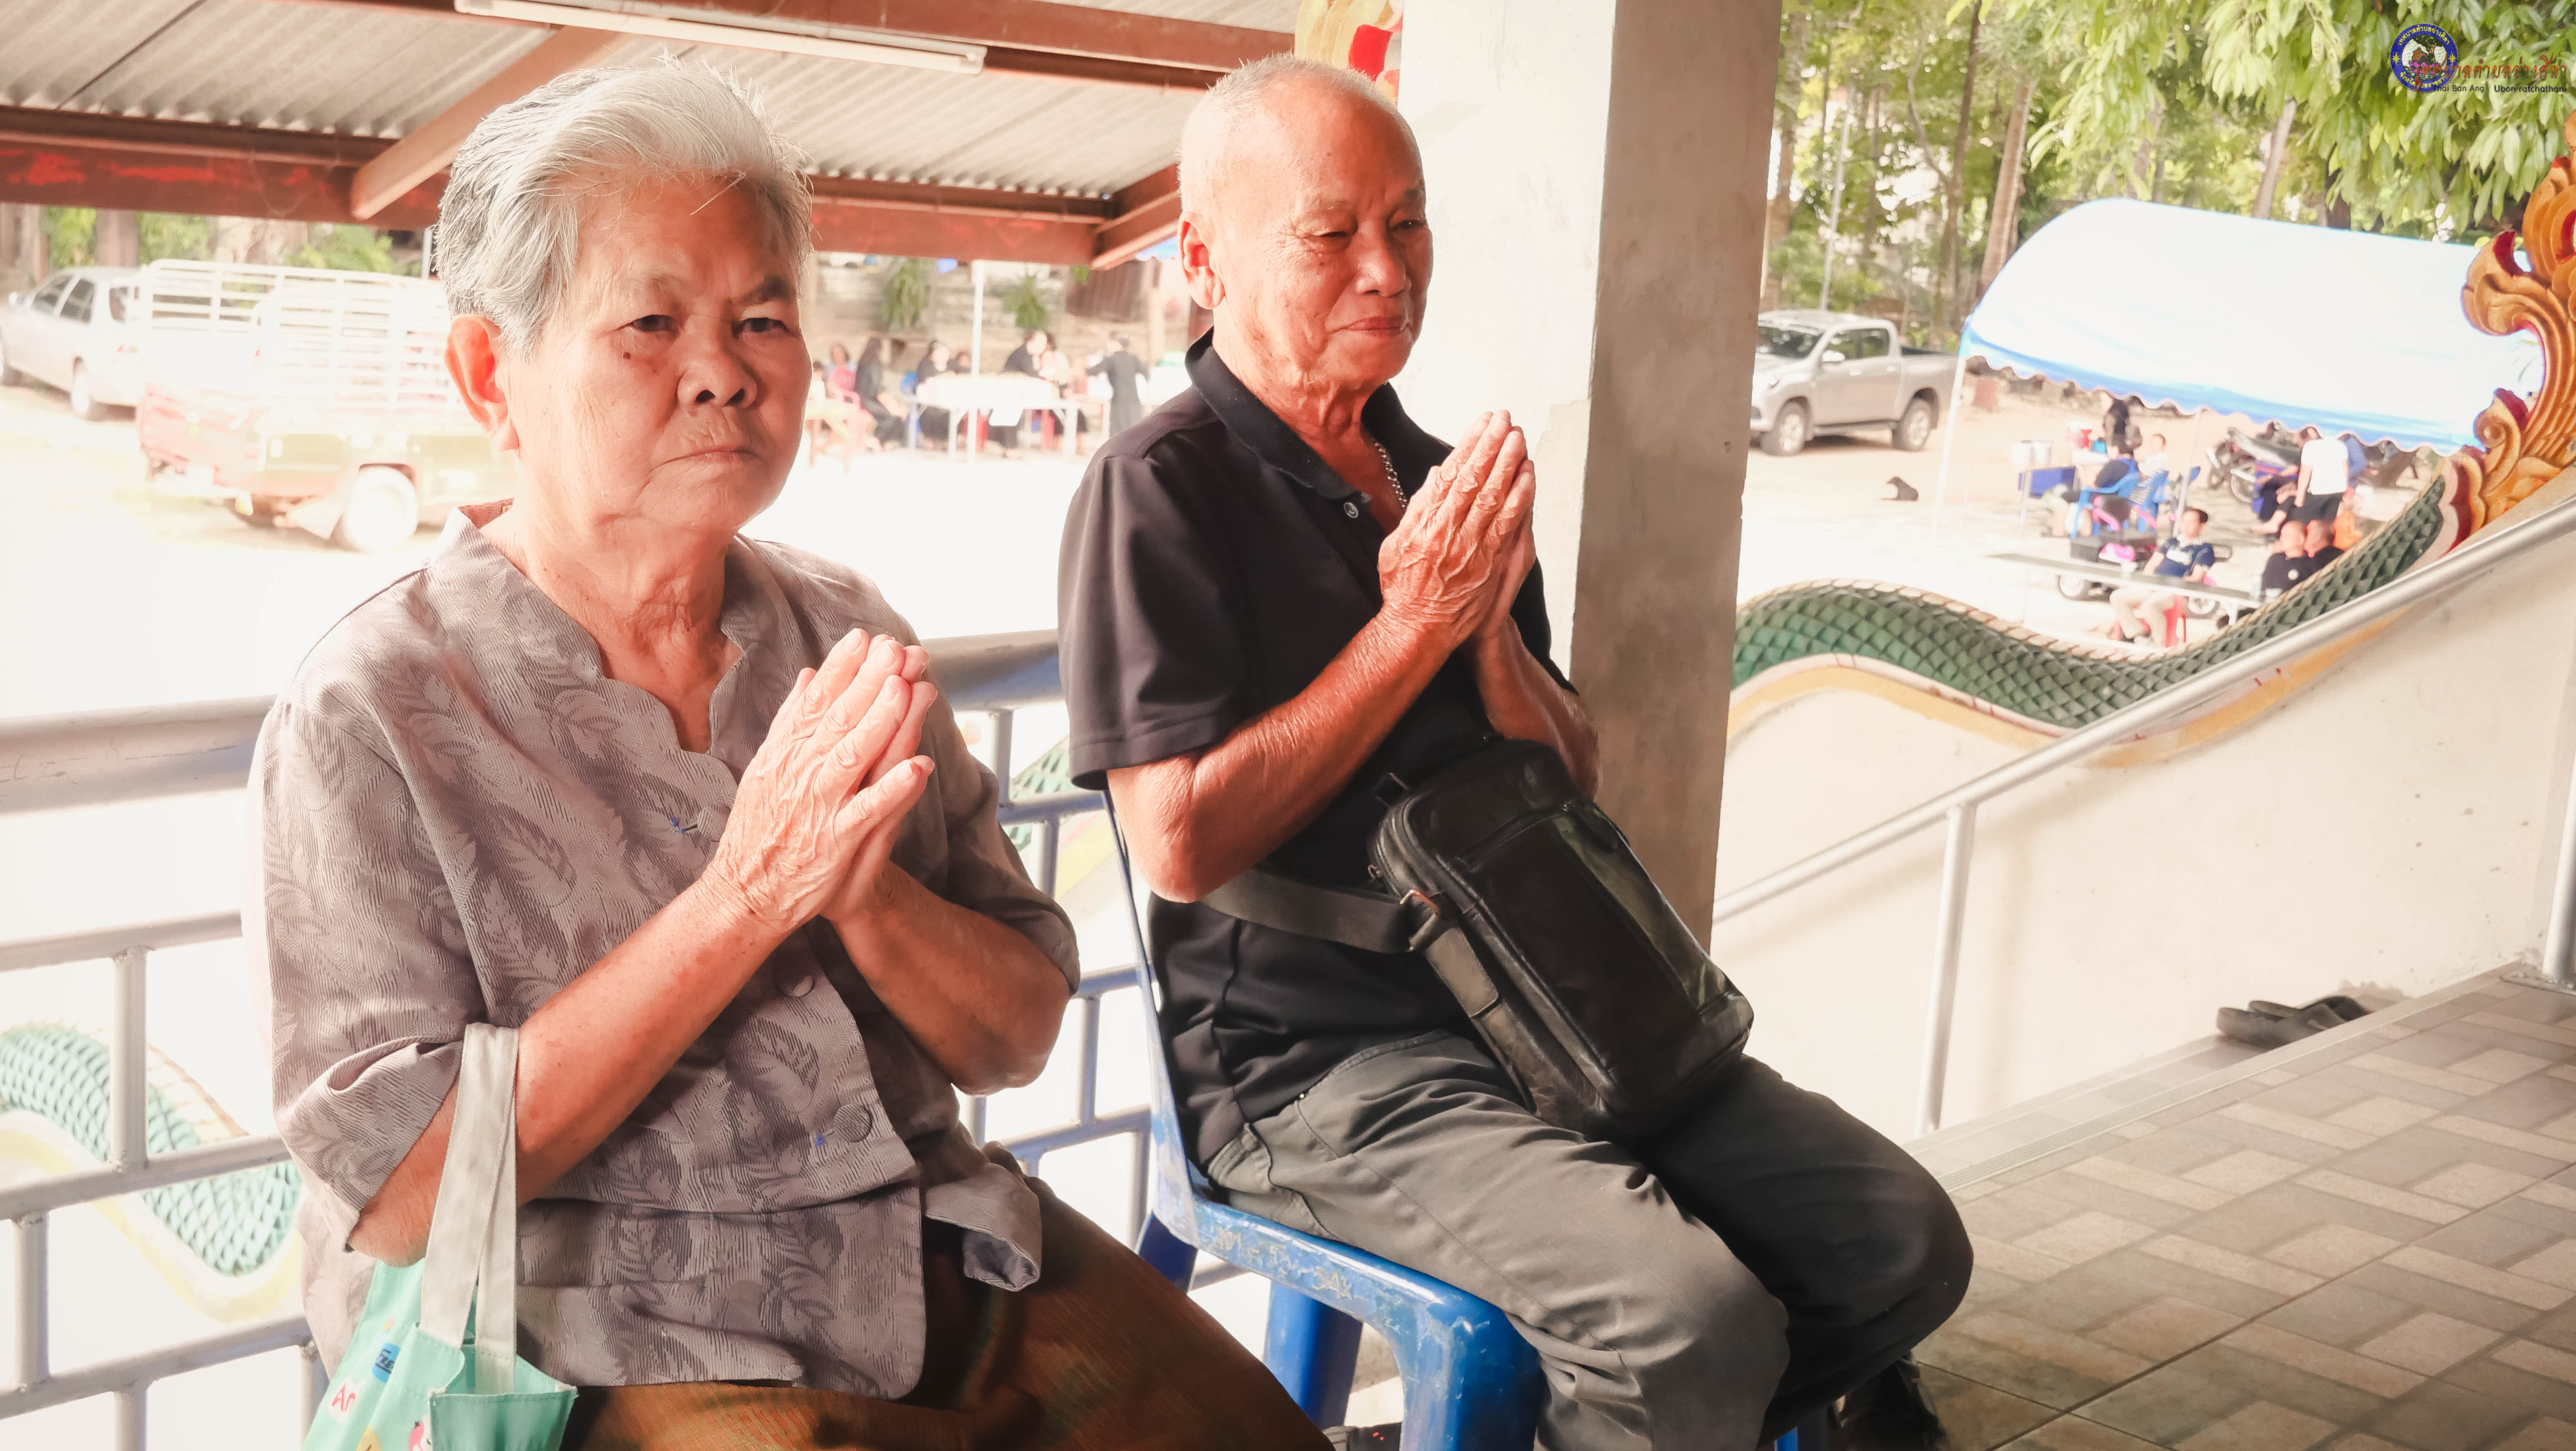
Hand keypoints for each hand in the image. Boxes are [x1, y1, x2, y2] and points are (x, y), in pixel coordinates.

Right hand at [703, 631, 936, 931]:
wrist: (747, 892)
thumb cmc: (762, 828)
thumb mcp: (767, 766)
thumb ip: (790, 721)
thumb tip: (808, 677)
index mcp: (785, 752)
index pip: (816, 702)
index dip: (841, 668)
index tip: (864, 637)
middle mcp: (801, 773)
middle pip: (839, 719)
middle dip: (870, 681)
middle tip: (897, 648)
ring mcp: (819, 805)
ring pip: (853, 756)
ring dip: (881, 721)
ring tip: (908, 689)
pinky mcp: (836, 840)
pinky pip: (869, 810)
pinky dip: (893, 789)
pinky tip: (919, 767)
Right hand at [1377, 412, 1536, 651]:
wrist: (1419, 629)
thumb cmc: (1405, 589)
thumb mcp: (1396, 544)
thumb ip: (1418, 508)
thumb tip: (1437, 476)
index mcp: (1425, 522)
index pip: (1452, 473)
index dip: (1469, 444)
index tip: (1482, 423)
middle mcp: (1449, 530)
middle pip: (1475, 479)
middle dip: (1492, 445)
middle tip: (1506, 420)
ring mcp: (1471, 546)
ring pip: (1494, 497)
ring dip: (1508, 464)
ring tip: (1519, 438)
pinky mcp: (1489, 562)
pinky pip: (1507, 524)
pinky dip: (1520, 498)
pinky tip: (1528, 477)